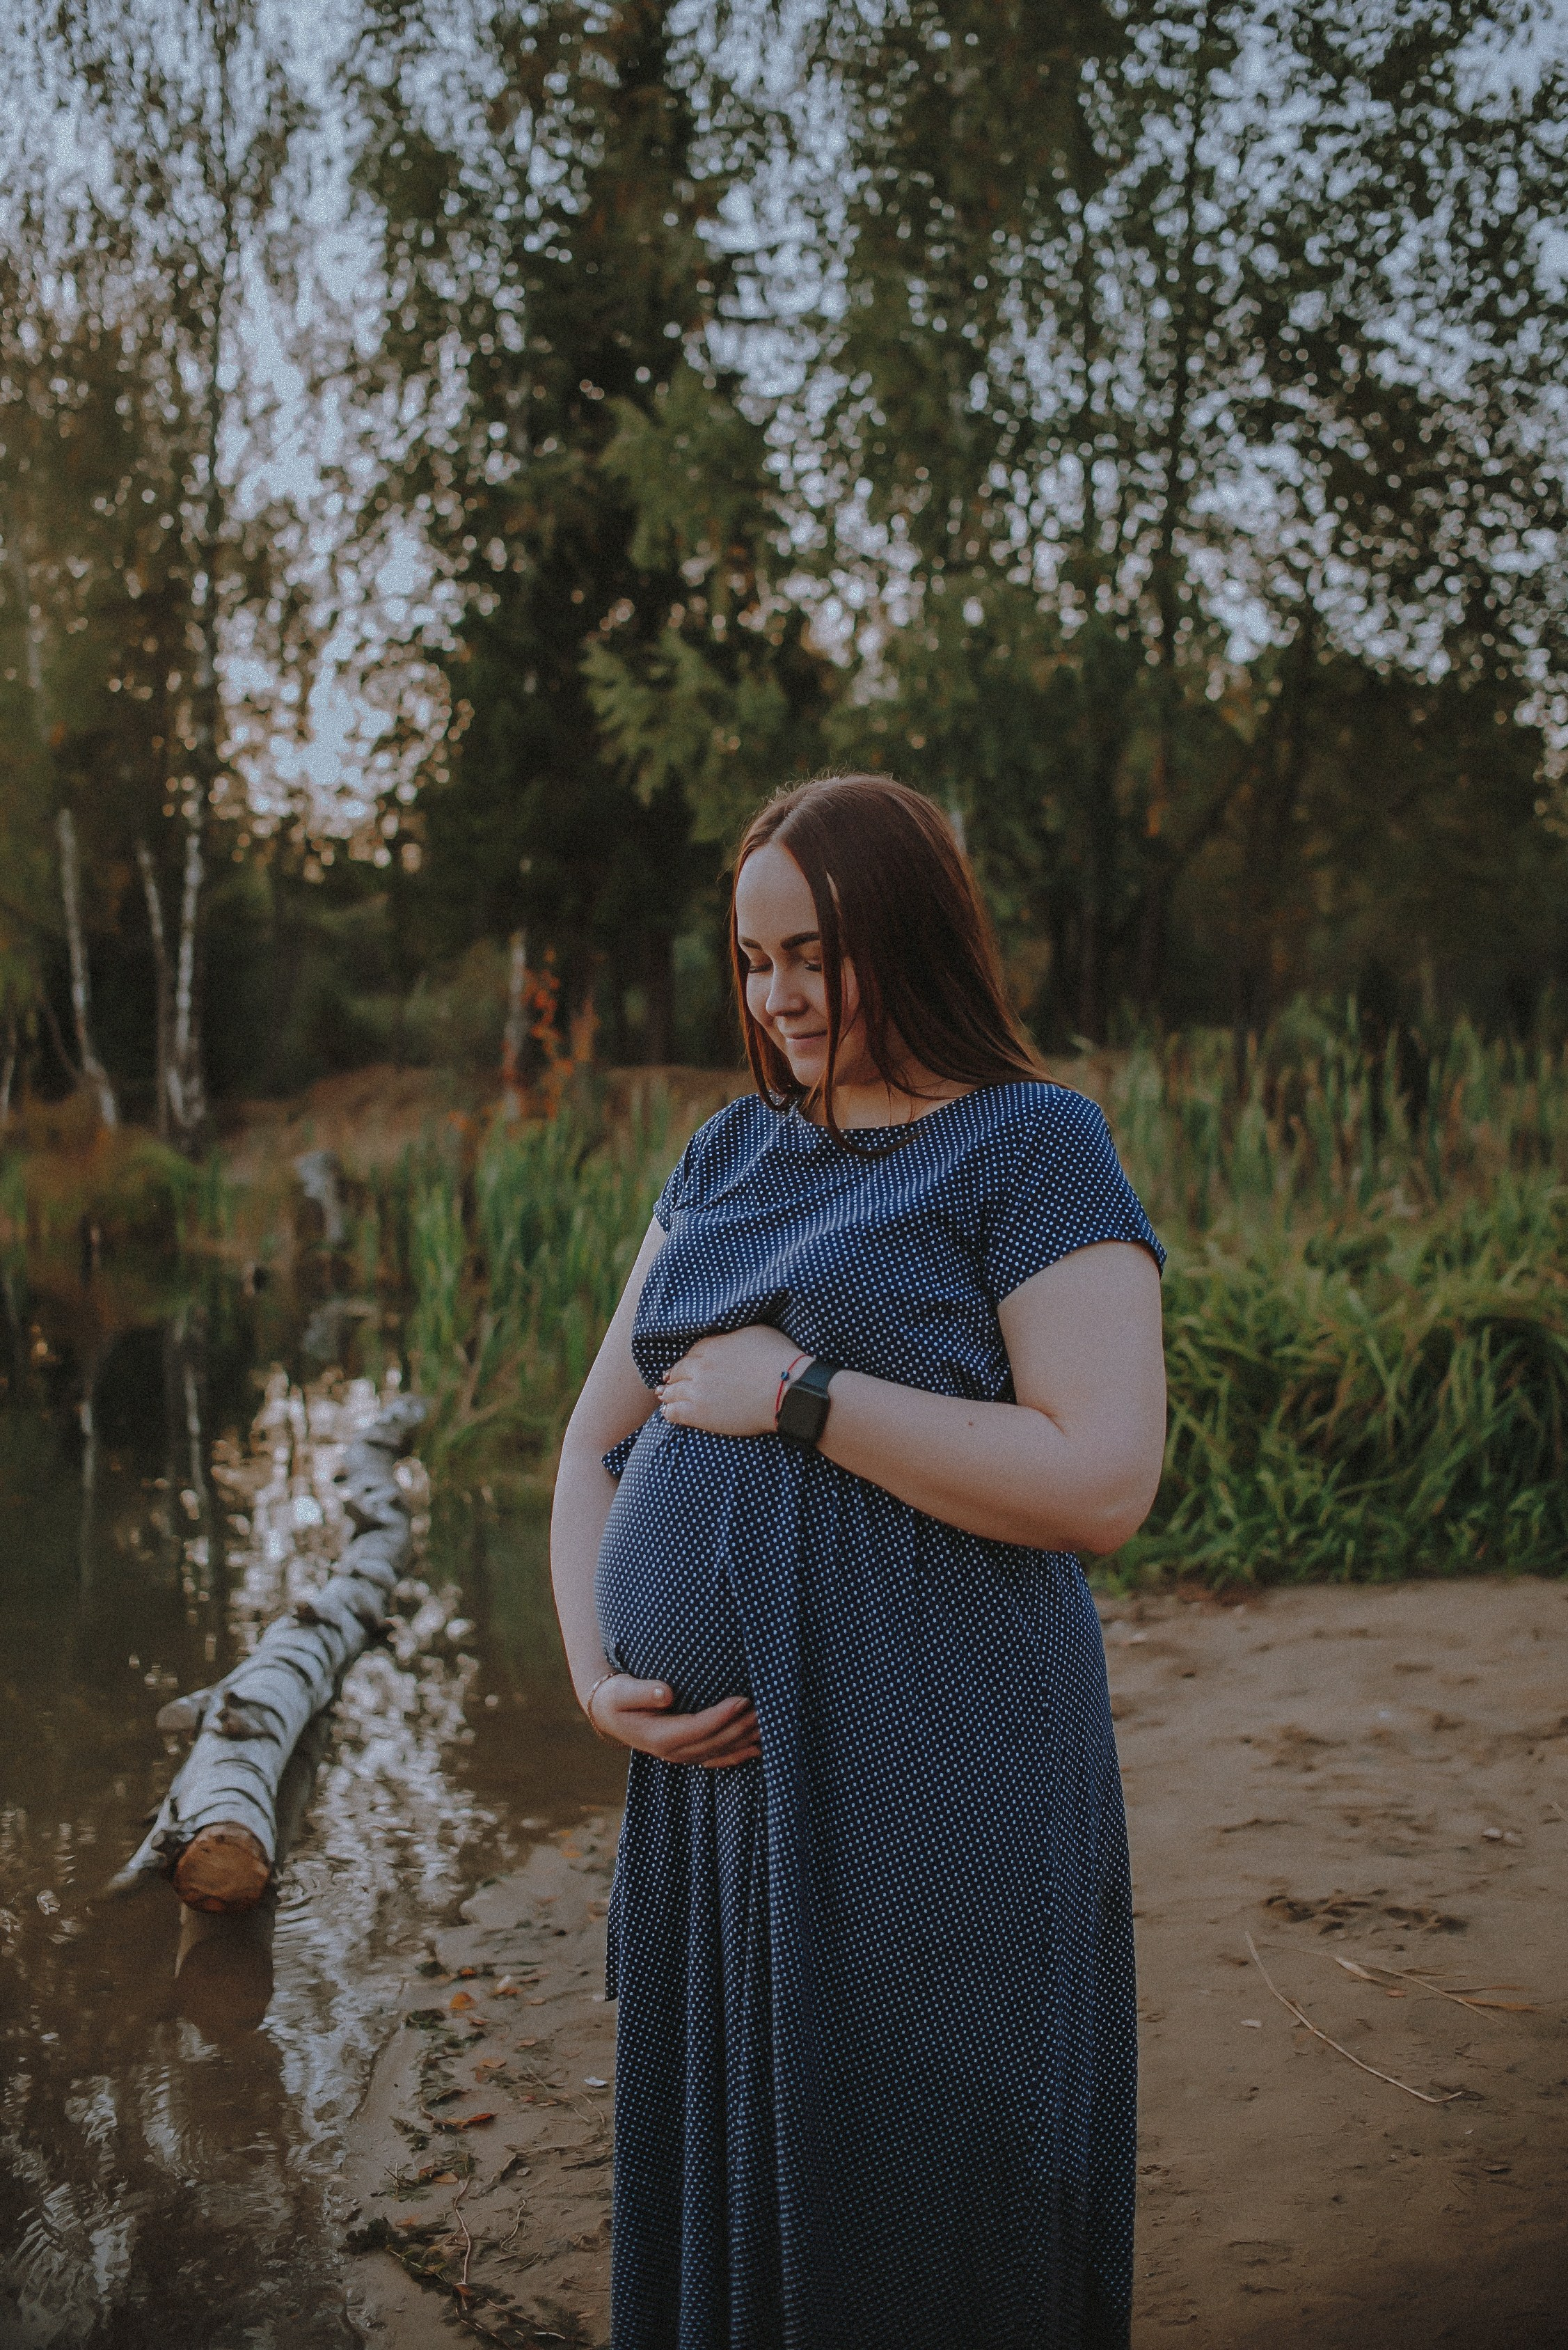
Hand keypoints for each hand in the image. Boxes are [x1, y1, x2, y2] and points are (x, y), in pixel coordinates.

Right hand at [586, 1675, 761, 1767]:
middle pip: (714, 1742)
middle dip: (741, 1727)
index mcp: (659, 1736)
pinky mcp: (688, 1753)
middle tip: (766, 1708)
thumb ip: (642, 1692)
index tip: (742, 1701)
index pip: (697, 1728)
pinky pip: (717, 1758)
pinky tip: (758, 1749)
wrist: (611, 1716)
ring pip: (720, 1751)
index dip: (721, 1717)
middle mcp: (673, 1751)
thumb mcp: (622, 1692)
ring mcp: (682, 1755)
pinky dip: (738, 1754)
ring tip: (769, 1724)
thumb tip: (666, 1693)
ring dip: (745, 1739)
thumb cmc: (617, 1697)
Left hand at [655, 1325, 804, 1437]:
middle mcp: (700, 1367)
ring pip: (673, 1391)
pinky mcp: (700, 1414)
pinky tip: (666, 1412)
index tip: (686, 1363)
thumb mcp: (756, 1332)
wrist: (785, 1389)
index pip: (693, 1352)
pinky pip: (675, 1412)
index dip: (689, 1359)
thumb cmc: (778, 1359)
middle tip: (668, 1378)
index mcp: (712, 1346)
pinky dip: (669, 1411)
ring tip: (663, 1394)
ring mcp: (697, 1391)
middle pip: (680, 1370)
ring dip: (667, 1392)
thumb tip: (729, 1336)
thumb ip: (735, 1335)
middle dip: (674, 1374)